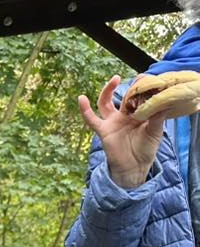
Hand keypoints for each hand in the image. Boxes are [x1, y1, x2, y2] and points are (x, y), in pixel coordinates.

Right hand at [78, 75, 166, 189]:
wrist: (134, 167)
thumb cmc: (145, 150)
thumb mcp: (155, 132)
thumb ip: (158, 117)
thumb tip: (165, 102)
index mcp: (138, 114)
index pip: (140, 97)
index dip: (144, 88)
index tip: (151, 80)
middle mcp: (124, 116)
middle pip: (124, 96)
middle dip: (131, 87)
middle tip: (139, 79)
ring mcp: (112, 122)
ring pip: (106, 103)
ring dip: (108, 90)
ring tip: (114, 79)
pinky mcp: (103, 130)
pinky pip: (91, 119)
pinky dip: (85, 110)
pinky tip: (81, 99)